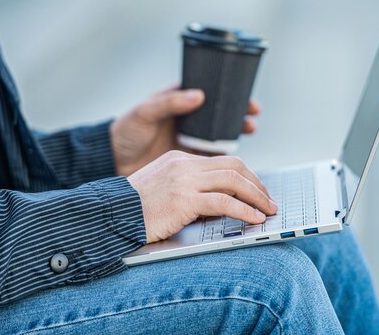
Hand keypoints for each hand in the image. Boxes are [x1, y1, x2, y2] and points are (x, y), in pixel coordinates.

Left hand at [110, 87, 260, 175]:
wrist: (113, 160)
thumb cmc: (125, 131)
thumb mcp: (145, 113)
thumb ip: (169, 103)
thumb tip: (199, 95)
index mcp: (179, 102)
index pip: (212, 94)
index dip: (232, 95)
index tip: (247, 100)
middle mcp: (189, 119)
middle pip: (222, 113)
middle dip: (240, 113)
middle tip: (253, 115)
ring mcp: (191, 138)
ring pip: (221, 133)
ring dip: (237, 132)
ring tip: (250, 130)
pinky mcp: (189, 159)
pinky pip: (212, 157)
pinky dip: (225, 156)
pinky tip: (236, 154)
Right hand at [128, 150, 276, 242]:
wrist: (108, 215)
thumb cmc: (134, 209)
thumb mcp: (164, 190)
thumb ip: (189, 189)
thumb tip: (220, 204)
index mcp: (180, 159)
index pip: (223, 162)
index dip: (246, 176)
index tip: (257, 191)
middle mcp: (184, 164)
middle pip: (234, 167)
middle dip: (257, 185)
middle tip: (269, 201)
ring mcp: (184, 180)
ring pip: (234, 181)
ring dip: (256, 197)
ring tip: (269, 211)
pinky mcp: (184, 199)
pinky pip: (224, 202)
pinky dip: (244, 210)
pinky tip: (253, 219)